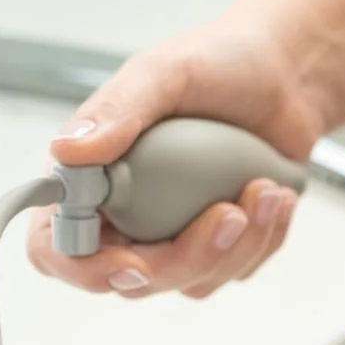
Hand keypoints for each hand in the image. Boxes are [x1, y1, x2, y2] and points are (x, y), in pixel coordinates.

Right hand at [26, 21, 319, 297]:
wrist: (286, 75)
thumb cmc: (219, 63)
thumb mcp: (165, 71)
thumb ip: (117, 109)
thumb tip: (69, 151)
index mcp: (92, 174)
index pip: (58, 246)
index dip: (86, 267)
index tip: (134, 261)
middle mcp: (127, 212)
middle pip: (135, 278)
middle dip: (188, 258)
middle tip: (230, 212)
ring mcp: (175, 233)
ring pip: (192, 281)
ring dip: (238, 244)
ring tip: (266, 188)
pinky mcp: (223, 242)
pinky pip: (237, 268)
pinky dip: (263, 237)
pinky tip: (275, 194)